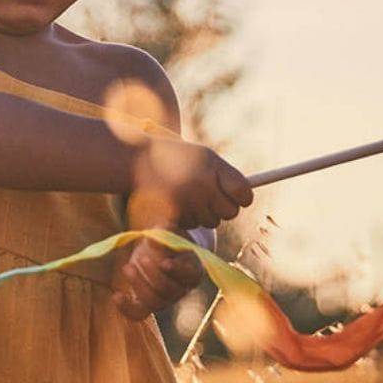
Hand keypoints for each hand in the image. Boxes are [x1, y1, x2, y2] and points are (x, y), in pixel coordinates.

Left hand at [110, 233, 204, 319]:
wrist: (157, 250)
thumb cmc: (165, 238)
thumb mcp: (166, 230)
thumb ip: (163, 232)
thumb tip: (154, 241)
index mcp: (192, 270)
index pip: (189, 275)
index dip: (177, 271)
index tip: (165, 263)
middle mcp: (181, 289)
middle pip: (170, 290)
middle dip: (153, 275)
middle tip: (141, 259)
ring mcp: (165, 299)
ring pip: (155, 303)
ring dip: (139, 286)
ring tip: (127, 267)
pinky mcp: (147, 304)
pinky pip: (139, 314)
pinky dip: (127, 308)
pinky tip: (116, 296)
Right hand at [129, 138, 251, 230]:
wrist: (135, 159)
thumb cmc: (175, 157)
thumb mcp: (203, 157)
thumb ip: (225, 176)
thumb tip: (247, 199)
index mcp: (213, 166)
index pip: (244, 193)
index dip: (242, 197)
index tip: (237, 196)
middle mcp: (202, 185)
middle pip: (230, 212)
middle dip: (222, 207)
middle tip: (209, 196)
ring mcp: (187, 201)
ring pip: (211, 221)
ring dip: (203, 213)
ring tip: (187, 195)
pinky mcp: (172, 213)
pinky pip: (192, 225)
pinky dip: (187, 217)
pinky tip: (175, 202)